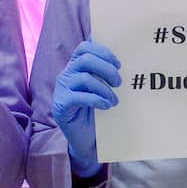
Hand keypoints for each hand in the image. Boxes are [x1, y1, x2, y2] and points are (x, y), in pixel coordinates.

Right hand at [51, 41, 120, 177]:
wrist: (86, 140)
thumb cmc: (96, 112)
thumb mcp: (102, 90)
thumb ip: (106, 76)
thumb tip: (126, 64)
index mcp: (76, 67)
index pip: (84, 47)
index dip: (103, 52)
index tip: (118, 64)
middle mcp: (66, 75)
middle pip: (85, 59)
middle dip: (106, 68)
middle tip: (119, 82)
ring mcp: (62, 89)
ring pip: (83, 78)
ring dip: (104, 88)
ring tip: (114, 100)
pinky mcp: (61, 105)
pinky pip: (78, 97)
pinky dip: (96, 99)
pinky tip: (105, 106)